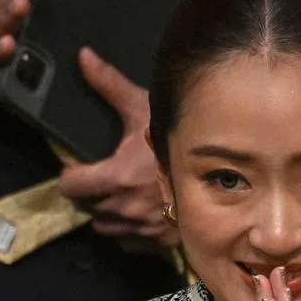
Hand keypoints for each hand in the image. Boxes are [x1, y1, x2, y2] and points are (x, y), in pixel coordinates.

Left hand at [57, 48, 178, 249]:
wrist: (230, 173)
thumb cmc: (184, 139)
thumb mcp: (145, 109)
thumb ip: (110, 85)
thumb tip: (84, 58)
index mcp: (116, 178)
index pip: (70, 186)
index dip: (70, 174)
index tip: (77, 167)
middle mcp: (125, 209)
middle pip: (85, 208)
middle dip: (86, 193)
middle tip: (97, 177)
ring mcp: (142, 229)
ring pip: (105, 227)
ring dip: (105, 213)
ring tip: (116, 195)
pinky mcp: (159, 242)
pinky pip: (129, 242)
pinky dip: (127, 230)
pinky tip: (137, 212)